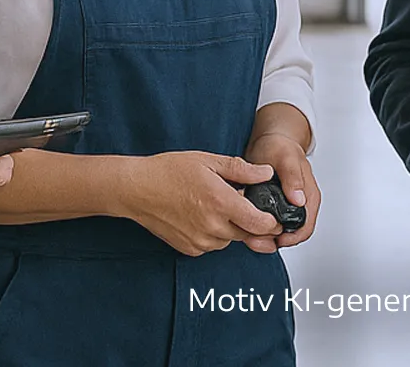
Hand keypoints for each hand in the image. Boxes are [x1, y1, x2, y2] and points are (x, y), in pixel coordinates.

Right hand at [118, 152, 283, 256]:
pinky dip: (214, 233)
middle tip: (238, 201)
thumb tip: (266, 173)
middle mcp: (213, 227)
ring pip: (230, 239)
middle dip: (250, 220)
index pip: (261, 224)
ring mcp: (200, 241)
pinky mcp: (190, 249)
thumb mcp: (208, 161)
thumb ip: (241, 169)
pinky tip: (201, 215)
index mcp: (221, 203)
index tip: (273, 213)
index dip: (272, 220)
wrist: (137, 190)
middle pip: (248, 233)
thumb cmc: (169, 172)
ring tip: (215, 205)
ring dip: (231, 227)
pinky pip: (213, 245)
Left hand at [243, 130, 319, 250]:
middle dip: (272, 240)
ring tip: (246, 234)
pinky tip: (245, 225)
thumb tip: (299, 200)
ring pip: (278, 233)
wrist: (270, 141)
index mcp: (309, 198)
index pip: (305, 228)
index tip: (273, 239)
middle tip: (253, 239)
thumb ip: (293, 178)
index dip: (290, 239)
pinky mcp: (273, 208)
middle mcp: (300, 206)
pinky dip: (257, 228)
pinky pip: (268, 225)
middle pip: (291, 235)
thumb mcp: (286, 158)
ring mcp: (286, 208)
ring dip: (263, 237)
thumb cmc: (280, 146)